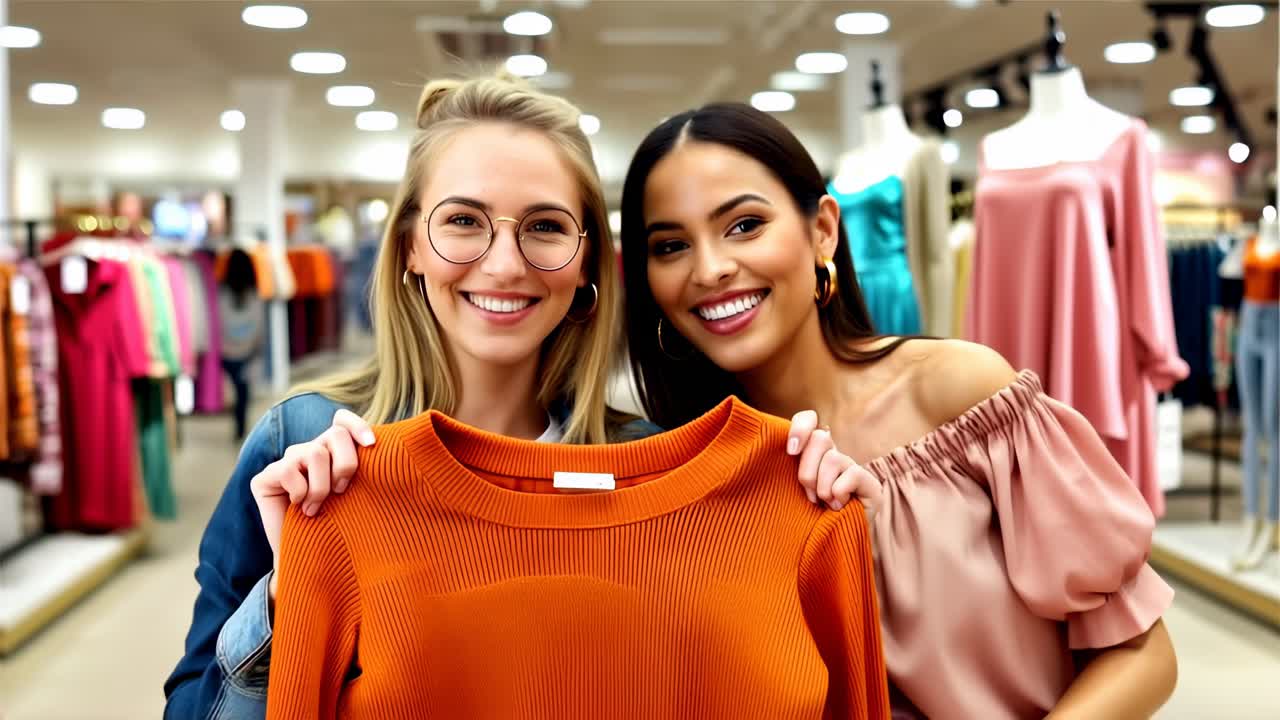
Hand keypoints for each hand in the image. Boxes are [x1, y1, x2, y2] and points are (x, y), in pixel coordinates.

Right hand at [249, 409, 373, 596]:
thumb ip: (365, 474)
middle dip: (346, 464)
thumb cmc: (337, 529)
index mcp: (332, 452)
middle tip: (342, 491)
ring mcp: (286, 462)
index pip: (342, 420)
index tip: (372, 444)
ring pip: (315, 453)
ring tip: (317, 508)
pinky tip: (300, 508)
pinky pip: (289, 471)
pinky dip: (300, 493)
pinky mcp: (264, 477)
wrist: (306, 559)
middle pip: (335, 434)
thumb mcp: (357, 499)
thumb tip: (383, 449)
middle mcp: (310, 451)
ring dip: (322, 486)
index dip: (357, 425)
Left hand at [787, 410, 881, 512]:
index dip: (800, 428)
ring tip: (824, 504)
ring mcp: (852, 467)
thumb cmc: (805, 521)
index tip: (790, 451)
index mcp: (810, 453)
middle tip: (808, 494)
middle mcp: (832, 455)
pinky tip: (839, 507)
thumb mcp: (788, 495)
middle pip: (820, 438)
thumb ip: (781, 473)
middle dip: (808, 470)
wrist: (833, 548)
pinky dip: (839, 493)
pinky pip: (850, 474)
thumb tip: (778, 451)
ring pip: (832, 458)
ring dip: (822, 487)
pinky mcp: (870, 482)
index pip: (808, 420)